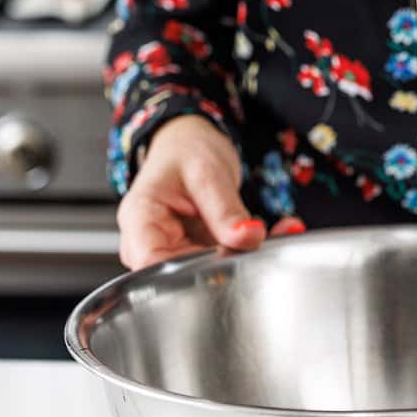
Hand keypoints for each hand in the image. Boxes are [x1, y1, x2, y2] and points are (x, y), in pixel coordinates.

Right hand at [116, 115, 304, 269]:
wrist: (189, 142)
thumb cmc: (185, 149)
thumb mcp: (207, 172)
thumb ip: (226, 210)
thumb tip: (249, 237)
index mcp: (140, 220)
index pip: (153, 264)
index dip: (190, 272)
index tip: (229, 258)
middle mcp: (150, 243)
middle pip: (182, 274)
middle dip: (227, 263)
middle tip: (262, 242)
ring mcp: (174, 251)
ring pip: (208, 271)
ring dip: (244, 257)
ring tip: (277, 233)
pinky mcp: (197, 253)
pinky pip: (223, 260)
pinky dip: (249, 249)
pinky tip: (276, 234)